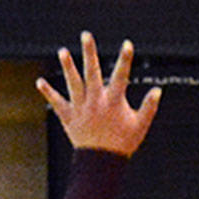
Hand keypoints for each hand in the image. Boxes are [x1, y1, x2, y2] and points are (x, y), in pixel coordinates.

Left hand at [36, 32, 160, 155]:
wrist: (102, 162)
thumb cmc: (123, 143)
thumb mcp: (140, 126)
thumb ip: (149, 107)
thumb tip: (158, 91)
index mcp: (114, 102)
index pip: (122, 77)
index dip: (125, 60)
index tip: (127, 44)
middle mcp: (96, 101)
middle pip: (92, 73)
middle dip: (90, 53)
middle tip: (86, 36)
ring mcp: (81, 108)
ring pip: (73, 83)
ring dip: (67, 67)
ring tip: (63, 51)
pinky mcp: (69, 116)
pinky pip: (57, 103)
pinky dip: (48, 93)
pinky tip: (40, 82)